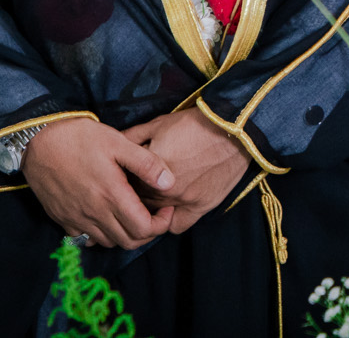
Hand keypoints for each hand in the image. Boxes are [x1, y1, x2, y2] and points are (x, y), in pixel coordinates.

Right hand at [21, 118, 175, 248]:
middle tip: (154, 213)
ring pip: (109, 242)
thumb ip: (146, 164)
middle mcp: (94, 214)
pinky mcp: (62, 219)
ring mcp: (76, 219)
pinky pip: (86, 238)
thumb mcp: (118, 142)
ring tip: (133, 214)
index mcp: (111, 195)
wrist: (38, 142)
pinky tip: (107, 216)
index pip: (144, 229)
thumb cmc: (80, 138)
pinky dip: (102, 235)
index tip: (166, 208)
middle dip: (148, 233)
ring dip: (126, 235)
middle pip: (129, 241)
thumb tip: (170, 183)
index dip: (162, 224)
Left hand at [122, 108, 251, 233]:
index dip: (123, 179)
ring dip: (151, 207)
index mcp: (147, 171)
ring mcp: (182, 201)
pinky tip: (170, 209)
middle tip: (139, 184)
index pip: (123, 184)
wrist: (234, 129)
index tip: (125, 174)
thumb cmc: (196, 123)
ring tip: (154, 194)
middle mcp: (161, 191)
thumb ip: (133, 136)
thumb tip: (114, 144)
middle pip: (136, 202)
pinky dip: (171, 220)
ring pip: (153, 215)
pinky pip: (177, 226)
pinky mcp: (200, 207)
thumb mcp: (160, 123)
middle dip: (135, 194)